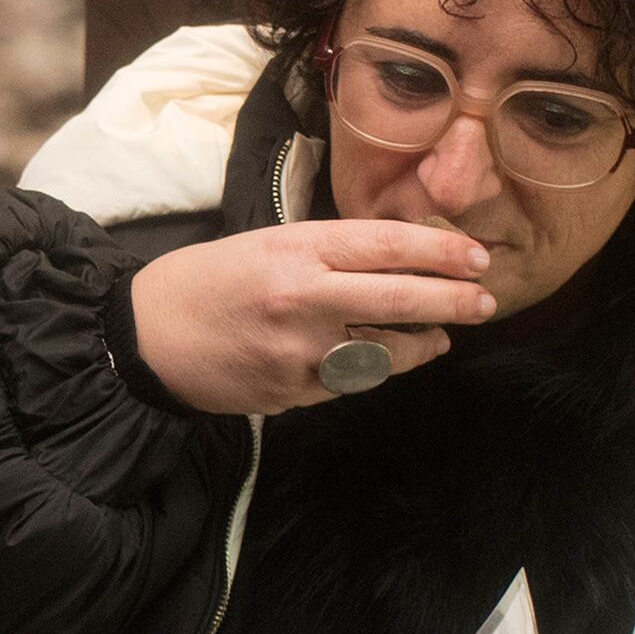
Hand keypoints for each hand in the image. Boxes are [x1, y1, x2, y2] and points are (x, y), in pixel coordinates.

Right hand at [127, 221, 496, 414]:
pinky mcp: (293, 390)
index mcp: (299, 249)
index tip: (477, 258)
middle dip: (454, 301)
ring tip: (440, 336)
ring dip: (423, 344)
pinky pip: (352, 381)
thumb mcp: (268, 243)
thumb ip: (328, 251)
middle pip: (400, 298)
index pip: (389, 245)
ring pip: (386, 351)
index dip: (442, 251)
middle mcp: (305, 297)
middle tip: (485, 302)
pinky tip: (386, 360)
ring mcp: (300, 350)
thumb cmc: (210, 280)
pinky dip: (376, 370)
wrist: (149, 336)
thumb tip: (396, 255)